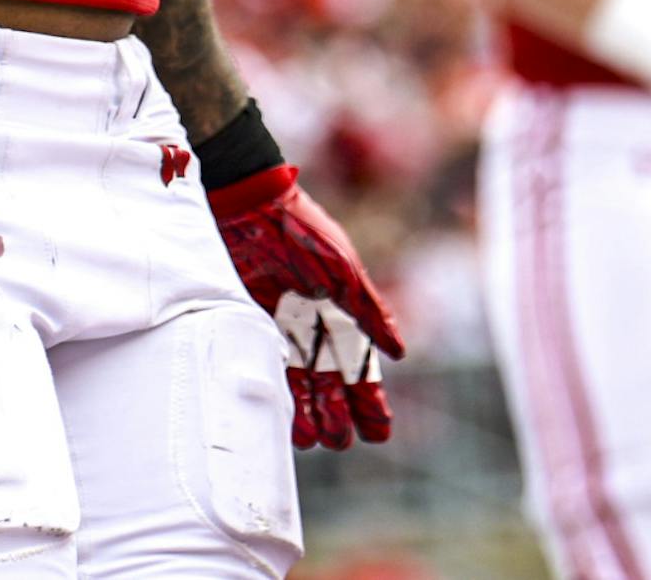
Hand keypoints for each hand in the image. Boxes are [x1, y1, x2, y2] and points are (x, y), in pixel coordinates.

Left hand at [208, 164, 404, 449]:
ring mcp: (284, 328)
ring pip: (302, 383)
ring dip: (312, 413)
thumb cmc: (304, 233)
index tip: (379, 432)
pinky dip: (280, 396)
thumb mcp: (344, 270)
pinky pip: (271, 371)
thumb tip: (398, 352)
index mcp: (342, 310)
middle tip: (345, 443)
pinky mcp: (254, 326)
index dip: (370, 399)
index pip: (360, 365)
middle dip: (341, 413)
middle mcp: (314, 325)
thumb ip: (368, 311)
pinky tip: (286, 421)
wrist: (251, 208)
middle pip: (332, 381)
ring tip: (320, 442)